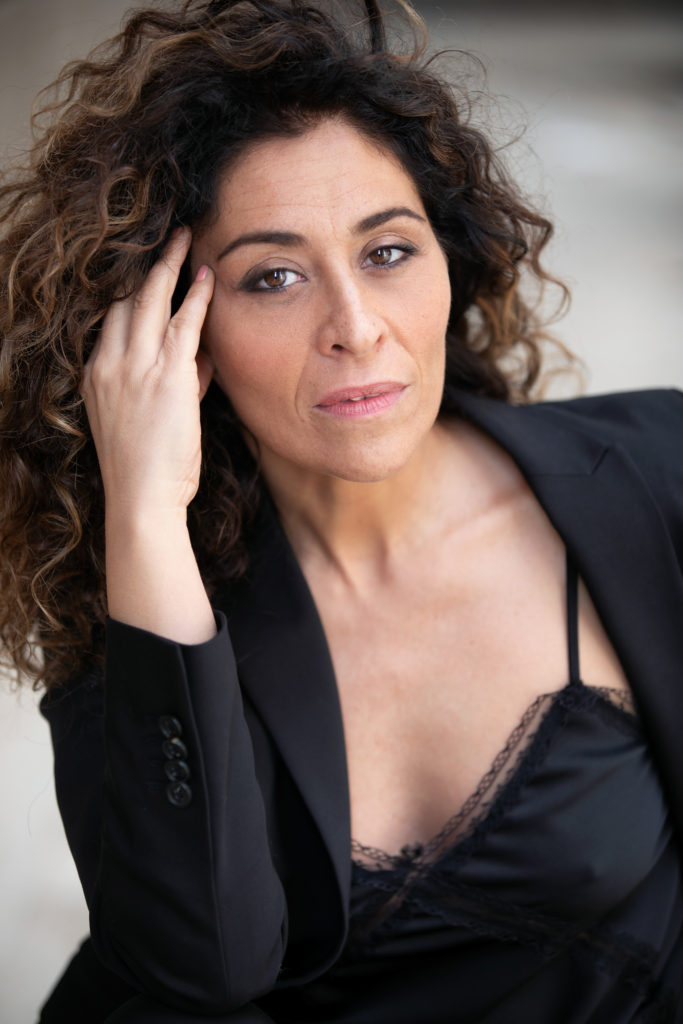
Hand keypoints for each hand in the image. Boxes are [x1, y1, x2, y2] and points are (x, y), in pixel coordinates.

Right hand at [82, 228, 214, 518]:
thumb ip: (177, 383)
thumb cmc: (148, 468)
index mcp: (97, 374)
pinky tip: (208, 276)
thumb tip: (202, 360)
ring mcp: (135, 368)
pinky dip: (196, 297)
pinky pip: (182, 324)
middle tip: (167, 239)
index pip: (113, 320)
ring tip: (186, 239)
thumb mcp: (153, 418)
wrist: (141, 498)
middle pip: (125, 300)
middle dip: (147, 266)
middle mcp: (110, 364)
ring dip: (170, 266)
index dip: (130, 290)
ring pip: (150, 302)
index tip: (148, 270)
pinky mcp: (166, 377)